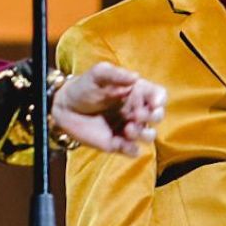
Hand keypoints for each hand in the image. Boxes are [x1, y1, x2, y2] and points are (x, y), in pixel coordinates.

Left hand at [50, 61, 166, 156]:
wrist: (64, 108)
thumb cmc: (84, 87)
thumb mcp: (98, 74)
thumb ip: (115, 74)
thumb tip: (135, 77)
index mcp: (136, 92)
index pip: (158, 95)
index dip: (160, 100)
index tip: (154, 103)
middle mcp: (136, 110)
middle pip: (157, 116)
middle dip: (153, 117)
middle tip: (137, 115)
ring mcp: (128, 128)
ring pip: (149, 135)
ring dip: (144, 134)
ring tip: (128, 129)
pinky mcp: (117, 143)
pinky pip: (133, 151)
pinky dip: (132, 149)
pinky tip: (121, 143)